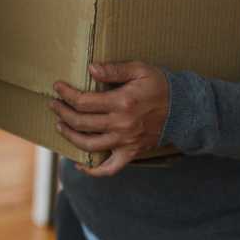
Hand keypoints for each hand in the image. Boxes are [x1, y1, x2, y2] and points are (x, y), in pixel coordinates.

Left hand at [51, 61, 169, 176]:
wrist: (185, 110)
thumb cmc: (161, 86)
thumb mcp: (140, 70)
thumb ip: (114, 69)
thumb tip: (91, 69)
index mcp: (122, 103)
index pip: (83, 102)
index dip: (66, 94)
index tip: (57, 87)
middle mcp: (122, 125)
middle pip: (81, 123)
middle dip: (62, 113)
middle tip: (54, 105)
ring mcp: (126, 142)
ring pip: (89, 145)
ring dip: (70, 136)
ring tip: (60, 125)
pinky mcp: (132, 153)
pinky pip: (110, 168)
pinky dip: (93, 170)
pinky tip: (80, 164)